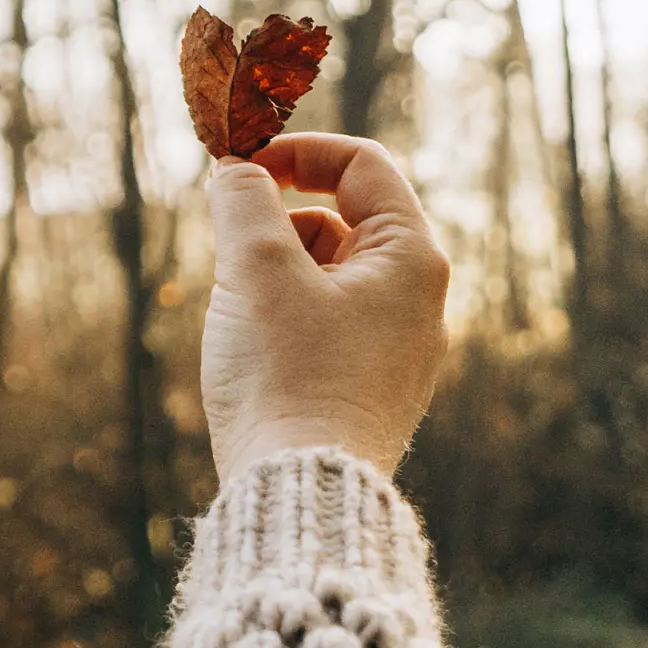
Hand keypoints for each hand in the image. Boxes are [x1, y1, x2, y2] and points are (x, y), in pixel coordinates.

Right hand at [200, 133, 450, 480]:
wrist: (299, 495)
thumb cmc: (285, 377)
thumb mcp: (255, 268)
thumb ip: (243, 200)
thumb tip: (235, 170)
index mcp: (412, 258)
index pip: (361, 165)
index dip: (296, 152)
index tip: (237, 168)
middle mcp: (419, 301)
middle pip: (341, 218)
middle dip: (275, 222)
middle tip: (228, 250)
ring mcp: (397, 348)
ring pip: (327, 273)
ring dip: (274, 271)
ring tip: (239, 314)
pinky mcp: (368, 388)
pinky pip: (324, 322)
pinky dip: (282, 316)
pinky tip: (252, 353)